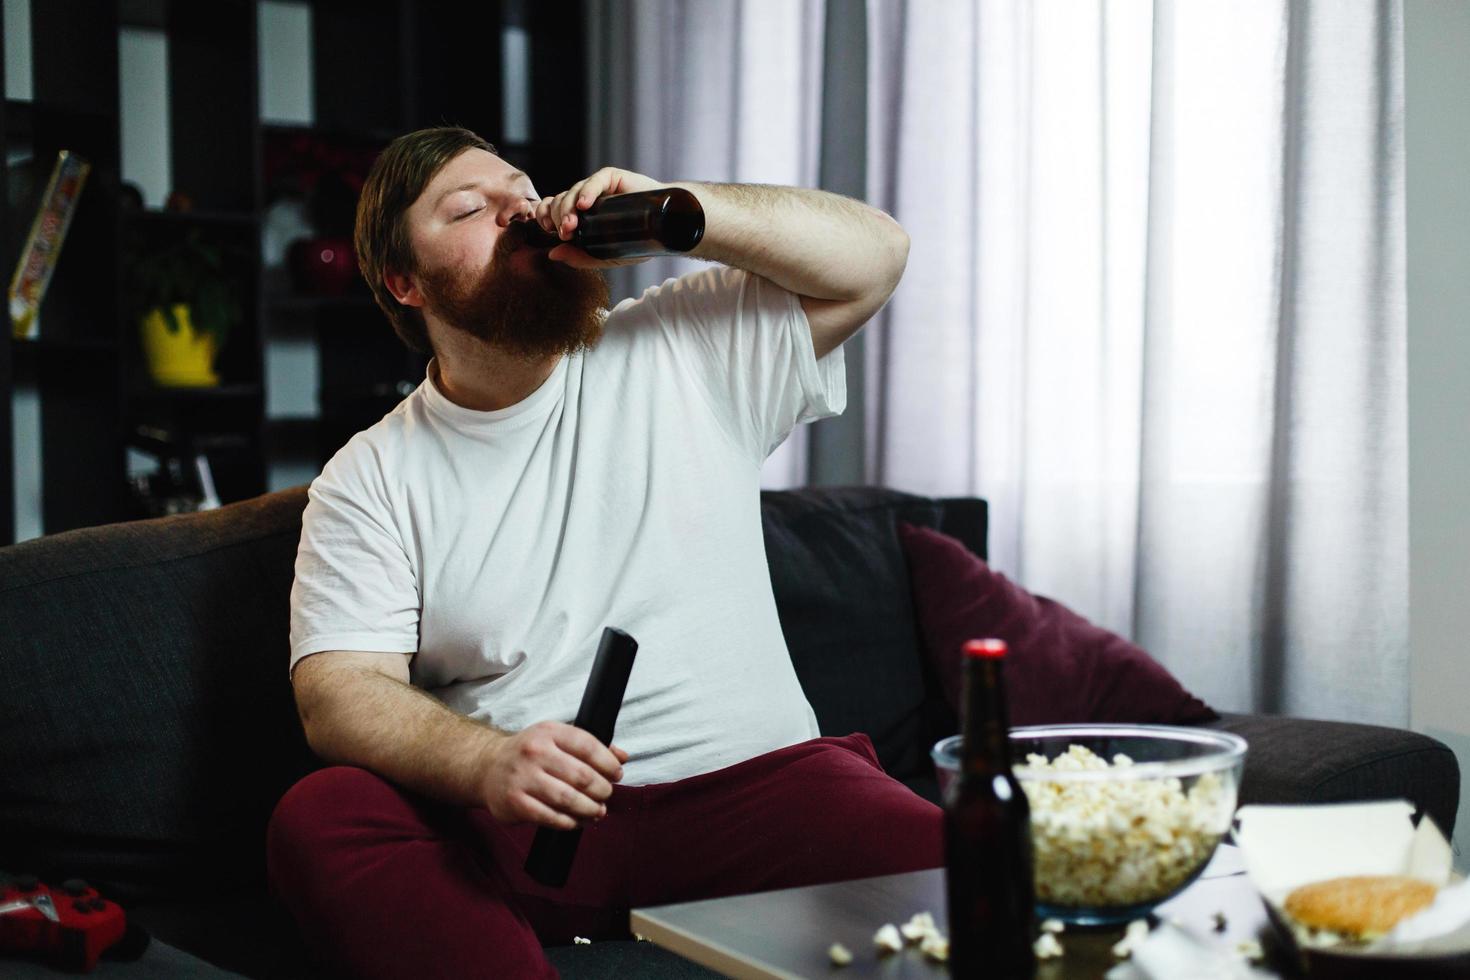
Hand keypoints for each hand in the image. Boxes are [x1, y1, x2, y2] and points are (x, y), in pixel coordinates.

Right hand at [478, 720, 630, 829]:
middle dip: (602, 790)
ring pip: (568, 799)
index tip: (617, 774)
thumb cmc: (530, 754)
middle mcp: (534, 752)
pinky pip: (551, 817)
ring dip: (589, 809)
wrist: (488, 767)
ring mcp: (523, 778)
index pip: (588, 745)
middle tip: (606, 795)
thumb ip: (590, 746)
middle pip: (581, 776)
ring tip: (598, 811)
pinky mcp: (516, 802)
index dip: (608, 763)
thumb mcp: (556, 739)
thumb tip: (622, 757)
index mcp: (548, 732)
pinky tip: (577, 821)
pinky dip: (570, 822)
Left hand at [531, 166, 664, 269]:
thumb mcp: (606, 256)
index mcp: (579, 216)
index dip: (545, 217)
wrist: (666, 228)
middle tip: (566, 233)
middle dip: (558, 217)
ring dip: (568, 208)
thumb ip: (581, 258)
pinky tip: (584, 205)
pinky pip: (594, 181)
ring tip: (573, 225)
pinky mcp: (612, 178)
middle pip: (559, 201)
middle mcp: (585, 200)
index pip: (552, 209)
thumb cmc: (637, 242)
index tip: (549, 232)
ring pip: (573, 191)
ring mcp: (598, 188)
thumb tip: (552, 254)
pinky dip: (587, 192)